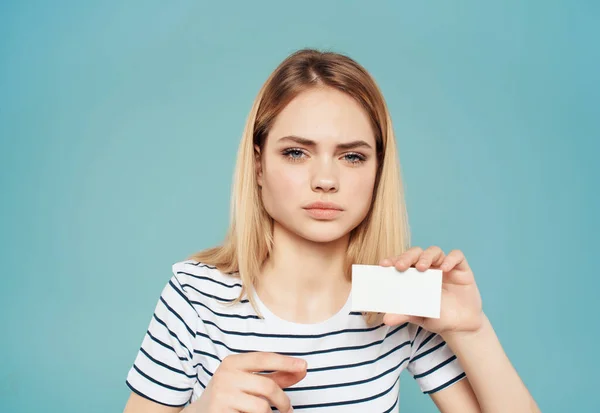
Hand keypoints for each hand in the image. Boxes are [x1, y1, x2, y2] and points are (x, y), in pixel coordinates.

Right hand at [192, 352, 306, 412]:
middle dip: (283, 400)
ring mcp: (222, 396)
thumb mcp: (248, 380)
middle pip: (267, 386)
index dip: (285, 361)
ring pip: (262, 407)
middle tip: (288, 409)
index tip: (304, 366)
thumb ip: (275, 375)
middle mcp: (226, 376)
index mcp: (233, 362)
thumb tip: (302, 369)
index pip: (263, 358)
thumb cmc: (231, 393)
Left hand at [380, 246, 484, 337]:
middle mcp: (429, 268)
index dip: (393, 260)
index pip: (402, 262)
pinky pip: (457, 256)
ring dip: (426, 256)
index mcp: (415, 275)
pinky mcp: (461, 269)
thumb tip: (386, 318)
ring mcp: (445, 267)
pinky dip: (450, 259)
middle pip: (416, 253)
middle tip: (401, 266)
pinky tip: (444, 269)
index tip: (383, 264)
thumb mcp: (418, 315)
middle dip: (407, 257)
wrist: (461, 327)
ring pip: (434, 251)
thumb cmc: (437, 317)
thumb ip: (403, 313)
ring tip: (422, 267)